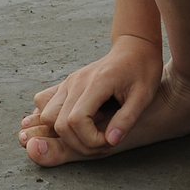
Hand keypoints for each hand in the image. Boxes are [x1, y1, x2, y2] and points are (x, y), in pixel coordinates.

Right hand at [19, 34, 161, 158]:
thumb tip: (111, 141)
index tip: (108, 141)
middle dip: (78, 143)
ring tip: (91, 132)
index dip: (89, 139)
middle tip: (102, 143)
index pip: (77, 120)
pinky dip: (53, 121)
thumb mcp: (144, 95)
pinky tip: (78, 123)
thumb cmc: (143, 69)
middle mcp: (77, 80)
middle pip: (59, 123)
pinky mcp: (67, 84)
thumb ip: (127, 119)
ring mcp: (70, 81)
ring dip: (66, 134)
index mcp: (98, 82)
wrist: (135, 46)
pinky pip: (46, 104)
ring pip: (48, 116)